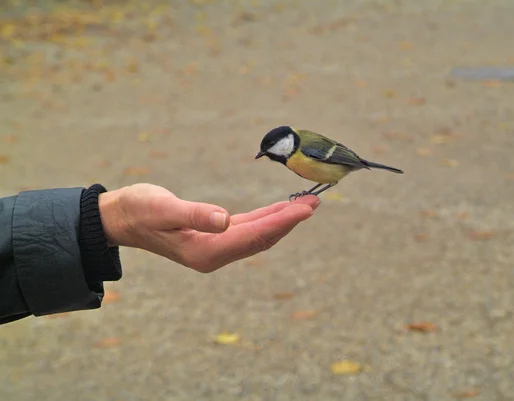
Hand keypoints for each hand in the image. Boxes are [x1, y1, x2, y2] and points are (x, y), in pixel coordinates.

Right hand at [98, 184, 318, 271]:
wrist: (121, 218)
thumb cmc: (138, 211)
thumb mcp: (163, 209)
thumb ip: (194, 215)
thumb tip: (224, 220)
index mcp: (206, 251)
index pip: (253, 236)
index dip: (281, 222)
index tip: (304, 209)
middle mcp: (215, 255)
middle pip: (261, 238)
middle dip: (289, 221)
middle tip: (315, 203)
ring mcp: (215, 248)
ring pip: (257, 235)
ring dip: (281, 220)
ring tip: (305, 205)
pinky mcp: (213, 238)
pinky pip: (247, 230)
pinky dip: (266, 219)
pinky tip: (279, 210)